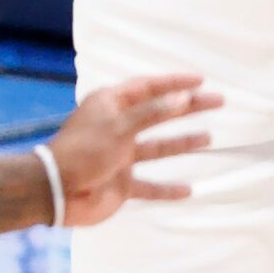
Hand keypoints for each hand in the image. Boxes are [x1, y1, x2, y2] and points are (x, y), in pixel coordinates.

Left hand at [43, 72, 220, 226]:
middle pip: (159, 114)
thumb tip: (183, 97)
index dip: (174, 83)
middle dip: (187, 108)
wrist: (56, 192)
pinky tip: (188, 190)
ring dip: (182, 143)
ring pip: (158, 148)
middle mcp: (118, 128)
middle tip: (217, 101)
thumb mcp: (119, 126)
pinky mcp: (122, 184)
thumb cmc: (83, 151)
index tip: (200, 80)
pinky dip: (167, 189)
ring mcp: (121, 157)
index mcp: (111, 105)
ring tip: (209, 138)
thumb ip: (152, 113)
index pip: (148, 87)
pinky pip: (150, 186)